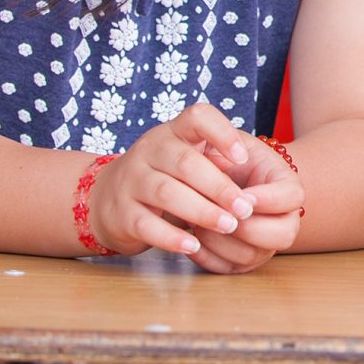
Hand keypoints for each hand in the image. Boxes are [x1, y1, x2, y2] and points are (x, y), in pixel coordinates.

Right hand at [84, 103, 261, 261]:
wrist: (104, 197)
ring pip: (167, 193)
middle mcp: (149, 150)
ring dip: (202, 212)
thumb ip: (216, 163)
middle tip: (245, 209)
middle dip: (220, 188)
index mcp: (172, 132)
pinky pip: (146, 224)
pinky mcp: (120, 212)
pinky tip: (194, 246)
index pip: (197, 117)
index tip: (243, 157)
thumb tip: (259, 191)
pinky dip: (172, 237)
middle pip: (186, 163)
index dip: (221, 133)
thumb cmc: (163, 176)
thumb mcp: (186, 157)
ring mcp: (131, 180)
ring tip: (229, 226)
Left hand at [176, 135, 304, 273]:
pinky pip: (227, 269)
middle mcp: (283, 219)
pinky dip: (206, 255)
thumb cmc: (225, 157)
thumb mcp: (229, 142)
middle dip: (247, 227)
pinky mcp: (240, 262)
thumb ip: (228, 145)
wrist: (221, 177)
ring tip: (197, 221)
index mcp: (286, 187)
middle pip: (283, 235)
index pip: (292, 197)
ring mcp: (263, 244)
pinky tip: (191, 235)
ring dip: (221, 241)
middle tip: (219, 214)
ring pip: (251, 255)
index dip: (268, 200)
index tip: (241, 196)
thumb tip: (221, 161)